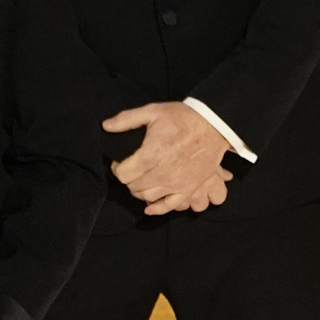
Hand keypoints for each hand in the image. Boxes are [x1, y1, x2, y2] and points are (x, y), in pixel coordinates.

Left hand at [108, 100, 234, 216]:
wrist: (213, 126)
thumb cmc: (182, 117)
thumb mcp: (153, 111)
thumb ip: (127, 119)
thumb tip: (106, 126)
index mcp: (151, 155)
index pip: (123, 174)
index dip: (118, 168)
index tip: (120, 162)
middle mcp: (162, 173)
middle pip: (134, 187)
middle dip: (128, 179)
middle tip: (130, 170)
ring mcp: (176, 183)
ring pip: (147, 197)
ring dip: (139, 191)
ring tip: (141, 181)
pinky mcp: (188, 189)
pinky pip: (168, 206)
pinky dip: (156, 208)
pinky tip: (149, 206)